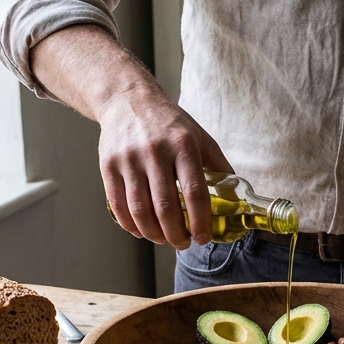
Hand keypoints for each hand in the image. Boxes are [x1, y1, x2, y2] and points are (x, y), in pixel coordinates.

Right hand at [97, 87, 233, 249]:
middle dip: (176, 234)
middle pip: (166, 207)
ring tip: (163, 240)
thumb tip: (235, 194)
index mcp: (183, 145)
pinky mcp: (108, 166)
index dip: (200, 221)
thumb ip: (217, 164)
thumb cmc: (167, 121)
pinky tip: (141, 231)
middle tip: (182, 243)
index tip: (202, 238)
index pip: (194, 192)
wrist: (127, 99)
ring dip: (153, 234)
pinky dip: (131, 226)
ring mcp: (129, 160)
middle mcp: (155, 152)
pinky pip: (119, 206)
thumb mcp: (198, 135)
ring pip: (140, 211)